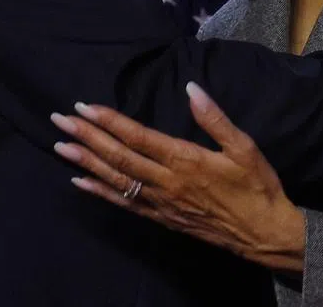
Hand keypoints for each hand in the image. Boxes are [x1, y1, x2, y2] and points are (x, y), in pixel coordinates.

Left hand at [49, 83, 306, 273]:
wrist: (263, 234)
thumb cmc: (256, 187)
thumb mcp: (244, 147)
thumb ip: (215, 118)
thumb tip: (192, 88)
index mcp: (185, 160)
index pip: (138, 137)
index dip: (109, 121)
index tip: (85, 106)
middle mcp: (166, 182)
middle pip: (118, 156)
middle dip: (87, 136)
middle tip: (60, 120)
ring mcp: (161, 203)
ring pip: (115, 180)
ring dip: (86, 162)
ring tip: (61, 146)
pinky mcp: (161, 218)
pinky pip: (125, 204)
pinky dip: (100, 192)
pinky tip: (81, 182)